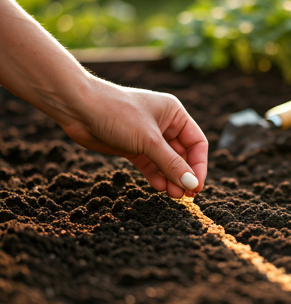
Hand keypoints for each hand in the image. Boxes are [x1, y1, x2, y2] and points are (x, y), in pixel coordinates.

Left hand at [62, 78, 207, 197]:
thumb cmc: (116, 113)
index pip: (197, 143)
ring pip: (167, 162)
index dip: (199, 165)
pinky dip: (156, 176)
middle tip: (185, 195)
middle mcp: (165, 124)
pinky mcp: (134, 147)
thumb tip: (192, 184)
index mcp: (175, 114)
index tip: (196, 186)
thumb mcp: (148, 140)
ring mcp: (149, 137)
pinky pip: (151, 165)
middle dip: (184, 174)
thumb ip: (172, 164)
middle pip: (183, 154)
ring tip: (173, 195)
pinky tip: (159, 187)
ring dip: (171, 178)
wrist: (78, 108)